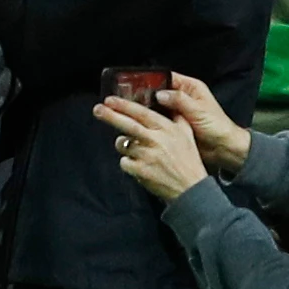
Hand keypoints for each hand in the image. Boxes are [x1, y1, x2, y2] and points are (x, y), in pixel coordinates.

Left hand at [96, 90, 213, 202]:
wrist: (191, 188)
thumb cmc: (188, 161)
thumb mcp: (186, 134)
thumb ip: (175, 117)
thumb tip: (165, 101)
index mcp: (167, 129)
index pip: (142, 113)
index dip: (124, 105)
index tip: (109, 99)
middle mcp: (156, 141)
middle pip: (128, 125)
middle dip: (110, 115)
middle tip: (97, 109)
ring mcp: (147, 156)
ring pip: (123, 144)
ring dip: (123, 144)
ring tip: (135, 149)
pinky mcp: (140, 171)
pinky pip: (124, 162)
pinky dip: (128, 162)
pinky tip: (139, 165)